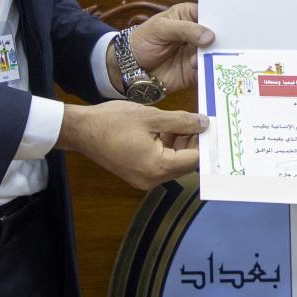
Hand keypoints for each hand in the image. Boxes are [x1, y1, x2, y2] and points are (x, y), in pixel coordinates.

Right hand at [58, 101, 207, 189]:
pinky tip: (170, 129)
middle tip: (204, 121)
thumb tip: (204, 123)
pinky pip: (160, 162)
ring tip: (188, 121)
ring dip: (181, 144)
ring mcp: (143, 178)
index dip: (206, 143)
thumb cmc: (113, 121)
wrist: (81, 130)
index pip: (194, 160)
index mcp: (158, 167)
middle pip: (185, 163)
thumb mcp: (152, 117)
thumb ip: (181, 122)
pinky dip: (167, 147)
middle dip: (195, 143)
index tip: (216, 128)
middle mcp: (153, 179)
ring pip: (173, 162)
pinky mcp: (136, 173)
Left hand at [126, 3, 213, 92]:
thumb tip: (210, 36)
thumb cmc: (143, 41)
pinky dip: (209, 73)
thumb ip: (185, 29)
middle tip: (221, 45)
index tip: (229, 25)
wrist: (130, 68)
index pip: (210, 14)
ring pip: (215, 55)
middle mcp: (197, 35)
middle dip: (222, 41)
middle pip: (218, 37)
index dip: (220, 19)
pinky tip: (202, 71)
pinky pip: (207, 72)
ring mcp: (197, 54)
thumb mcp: (160, 28)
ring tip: (197, 60)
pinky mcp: (195, 72)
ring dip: (213, 58)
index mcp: (189, 16)